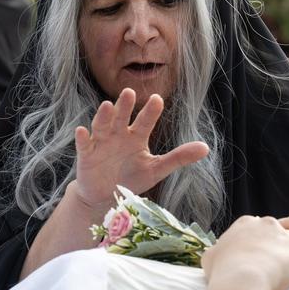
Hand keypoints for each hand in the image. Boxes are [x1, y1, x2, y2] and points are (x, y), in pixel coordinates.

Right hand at [72, 88, 208, 211]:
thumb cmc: (132, 179)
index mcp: (136, 137)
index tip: (157, 100)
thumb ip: (179, 157)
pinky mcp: (86, 155)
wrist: (106, 197)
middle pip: (122, 117)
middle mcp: (118, 135)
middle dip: (125, 106)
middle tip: (129, 92)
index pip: (145, 121)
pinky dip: (82, 138)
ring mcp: (101, 143)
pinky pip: (83, 144)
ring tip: (107, 106)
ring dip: (104, 116)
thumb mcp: (156, 169)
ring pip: (102, 125)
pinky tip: (81, 131)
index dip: (150, 111)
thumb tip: (206, 147)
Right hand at [202, 216, 288, 289]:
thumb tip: (215, 255)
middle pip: (274, 234)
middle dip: (270, 250)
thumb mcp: (210, 257)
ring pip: (288, 246)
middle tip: (263, 269)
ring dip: (283, 259)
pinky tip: (283, 280)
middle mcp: (267, 223)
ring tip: (274, 276)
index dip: (253, 247)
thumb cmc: (222, 270)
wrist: (242, 280)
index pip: (256, 230)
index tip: (249, 261)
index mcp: (246, 222)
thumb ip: (217, 252)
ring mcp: (284, 235)